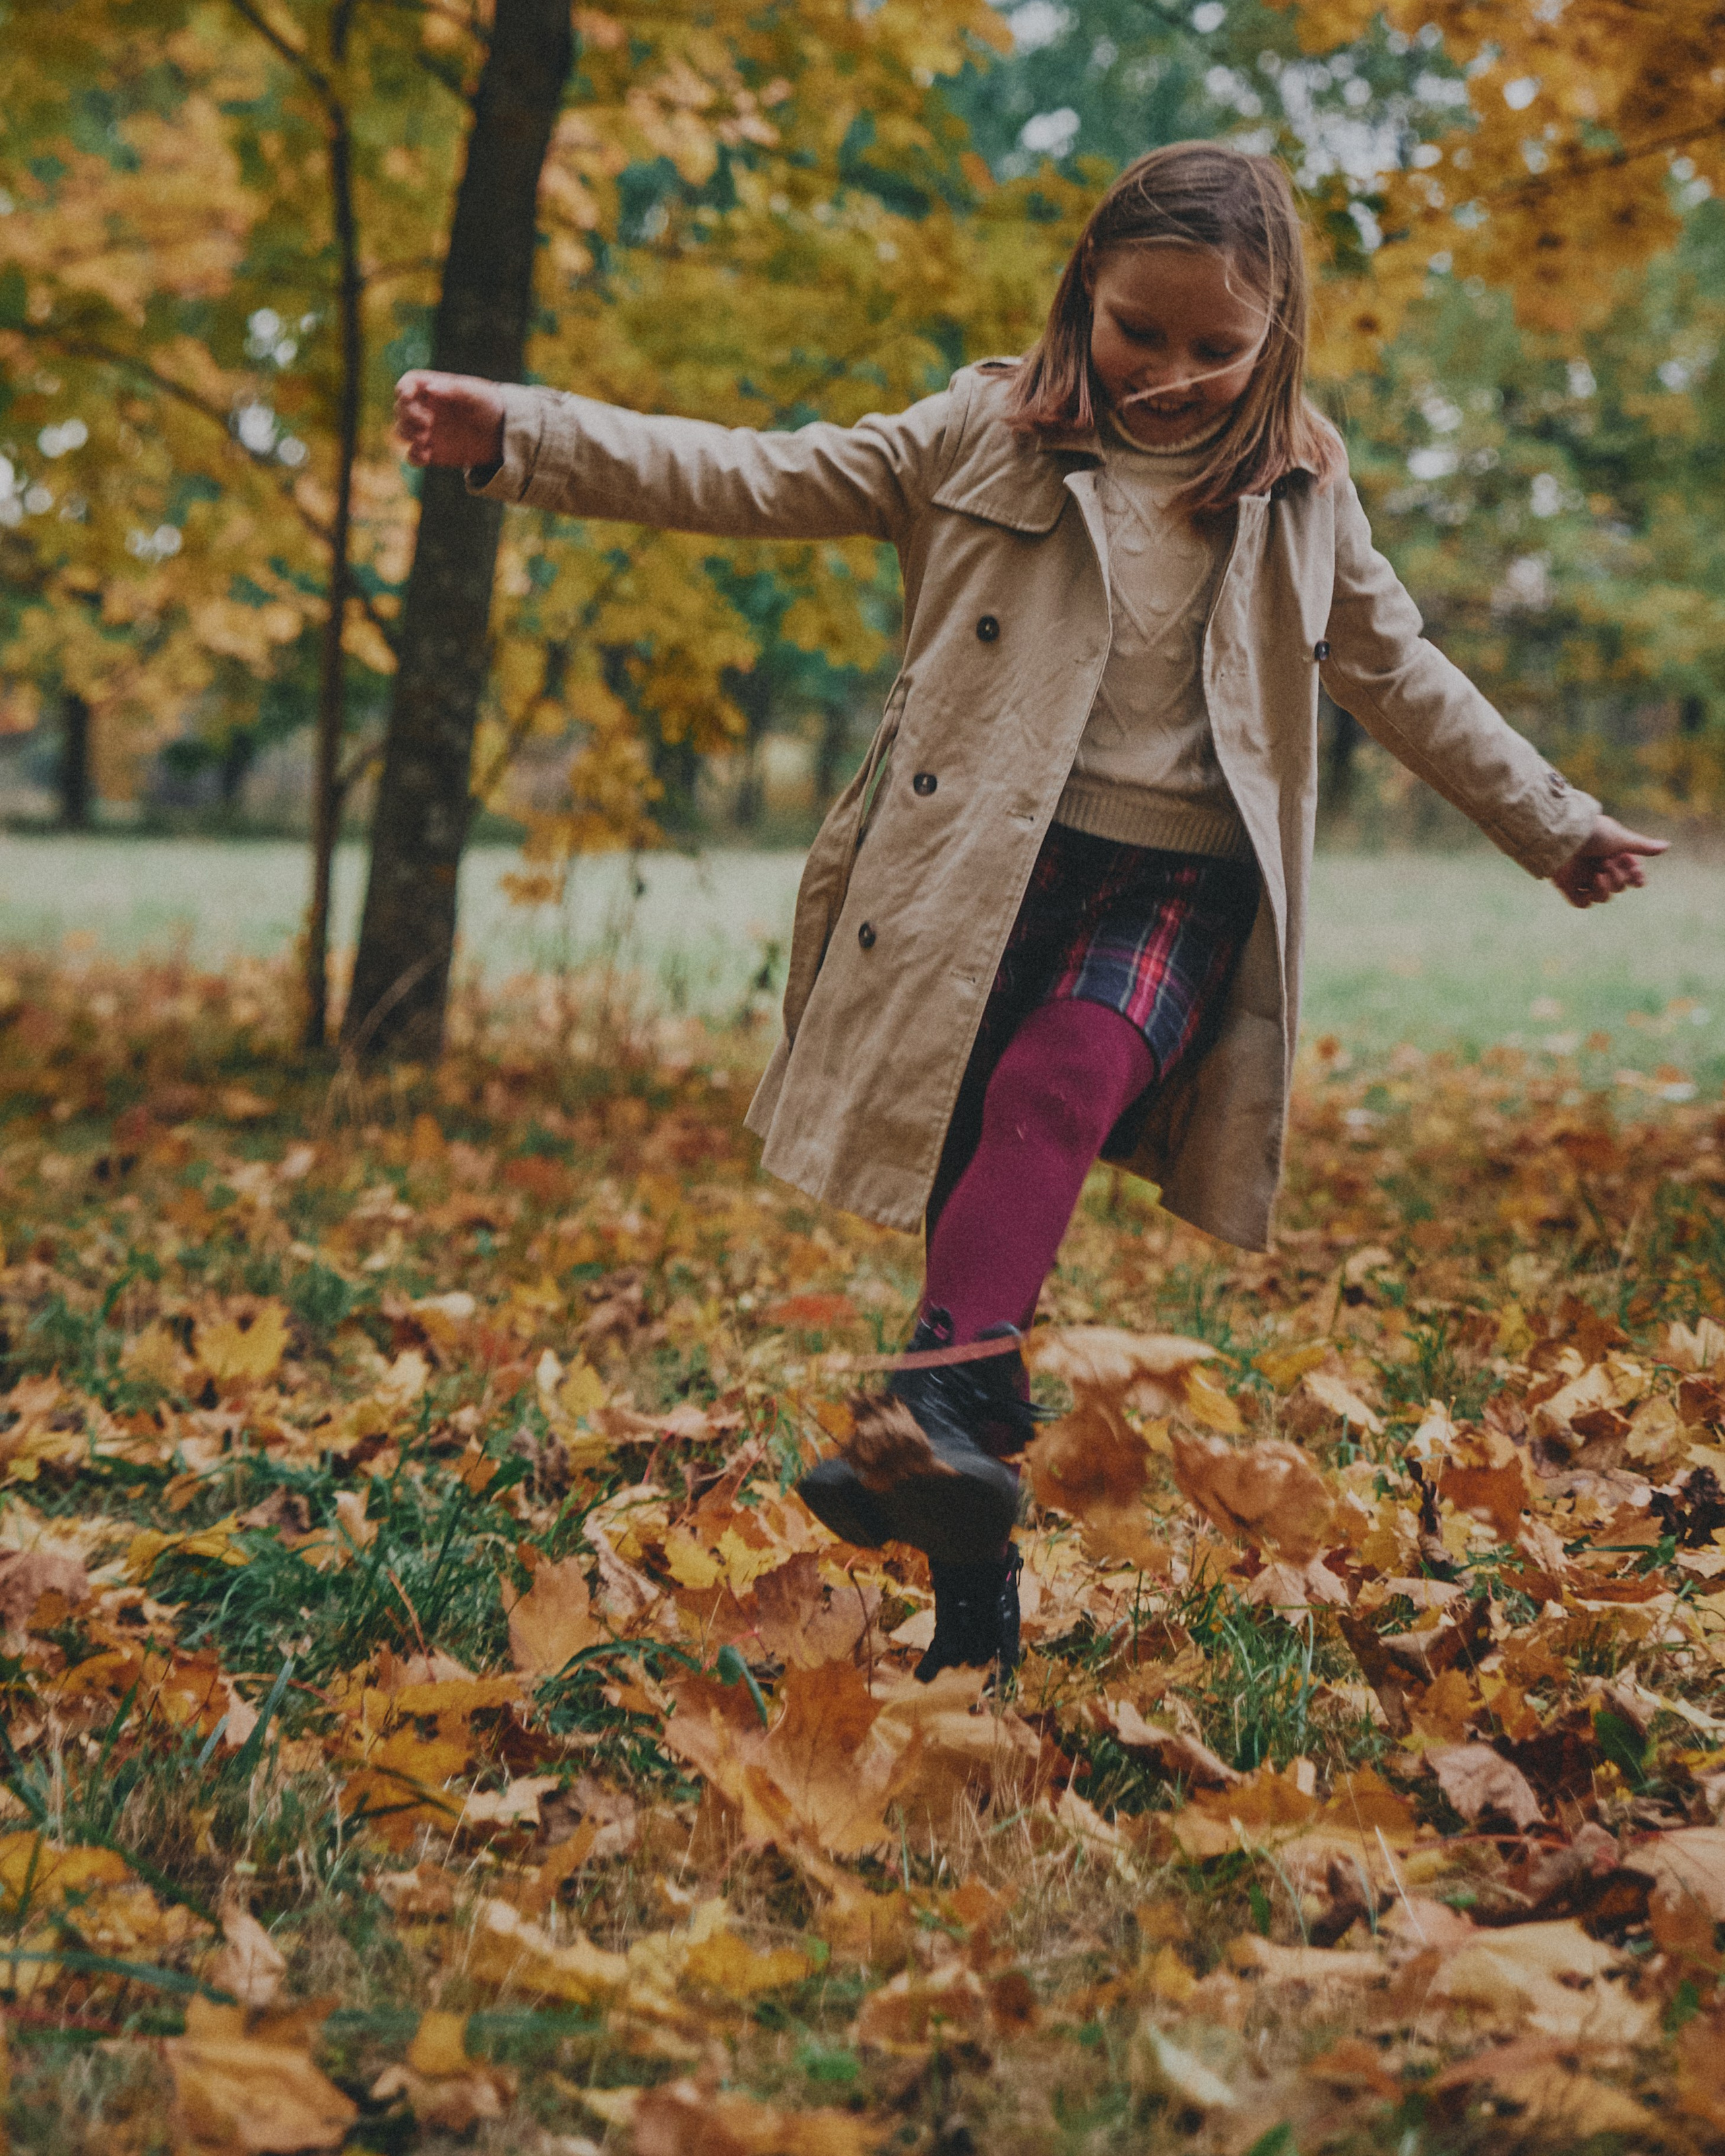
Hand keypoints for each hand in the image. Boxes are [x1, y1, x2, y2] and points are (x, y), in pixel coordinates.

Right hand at [394, 369, 505, 468]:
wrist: (503, 434)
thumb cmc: (489, 406)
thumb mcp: (475, 394)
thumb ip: (454, 389)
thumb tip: (430, 389)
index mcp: (432, 388)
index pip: (407, 385)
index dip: (403, 390)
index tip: (408, 397)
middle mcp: (425, 408)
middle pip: (399, 409)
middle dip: (407, 415)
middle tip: (428, 423)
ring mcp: (426, 431)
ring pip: (401, 431)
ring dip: (407, 434)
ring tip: (426, 438)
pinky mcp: (431, 452)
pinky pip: (413, 456)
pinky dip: (414, 456)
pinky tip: (427, 455)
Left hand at [1550, 814, 1667, 908]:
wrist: (1564, 835)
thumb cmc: (1593, 833)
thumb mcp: (1621, 839)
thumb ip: (1642, 846)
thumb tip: (1667, 846)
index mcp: (1612, 854)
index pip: (1630, 873)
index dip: (1635, 877)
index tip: (1636, 874)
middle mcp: (1598, 866)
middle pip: (1619, 886)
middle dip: (1618, 878)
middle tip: (1607, 864)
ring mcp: (1583, 877)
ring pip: (1603, 896)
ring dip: (1605, 889)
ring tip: (1598, 875)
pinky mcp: (1567, 886)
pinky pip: (1582, 903)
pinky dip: (1588, 898)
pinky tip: (1590, 886)